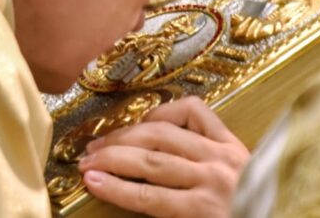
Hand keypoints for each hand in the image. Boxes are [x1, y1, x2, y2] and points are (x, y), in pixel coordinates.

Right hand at [77, 96, 248, 216]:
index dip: (113, 187)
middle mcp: (212, 177)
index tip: (88, 180)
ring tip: (103, 141)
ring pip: (164, 134)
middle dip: (112, 158)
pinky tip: (148, 120)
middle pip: (149, 161)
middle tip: (86, 159)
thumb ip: (169, 214)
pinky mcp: (232, 139)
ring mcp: (223, 153)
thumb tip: (131, 196)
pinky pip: (195, 114)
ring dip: (128, 136)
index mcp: (206, 210)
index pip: (146, 196)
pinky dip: (168, 112)